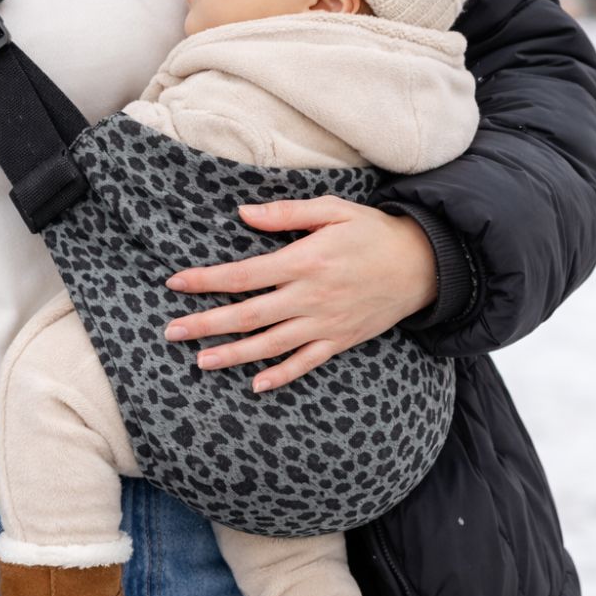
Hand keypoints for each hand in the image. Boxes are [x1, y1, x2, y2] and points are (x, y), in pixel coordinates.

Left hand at [162, 195, 436, 391]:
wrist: (423, 264)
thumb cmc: (372, 232)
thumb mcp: (332, 210)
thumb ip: (286, 213)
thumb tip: (242, 213)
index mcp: (304, 261)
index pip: (244, 274)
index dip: (207, 280)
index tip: (175, 283)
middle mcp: (310, 296)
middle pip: (249, 315)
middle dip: (207, 323)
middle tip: (172, 332)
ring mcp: (325, 322)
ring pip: (271, 344)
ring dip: (233, 354)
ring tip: (201, 361)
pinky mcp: (340, 340)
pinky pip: (306, 363)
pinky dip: (282, 375)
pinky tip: (255, 384)